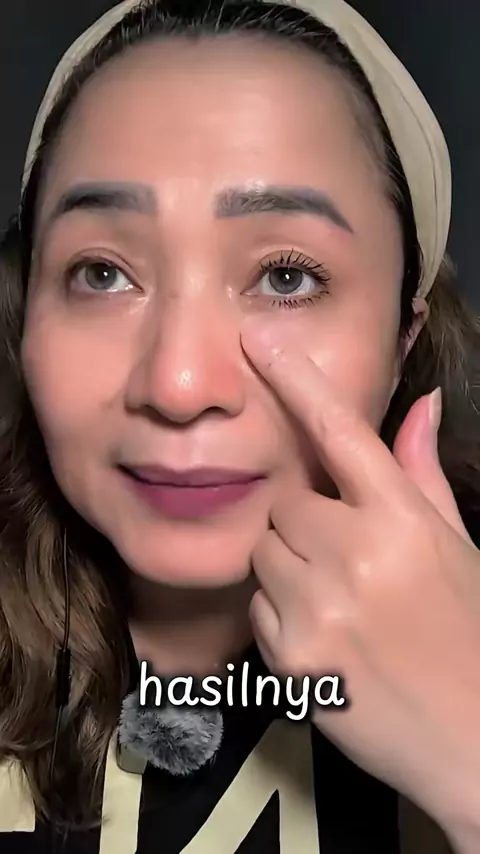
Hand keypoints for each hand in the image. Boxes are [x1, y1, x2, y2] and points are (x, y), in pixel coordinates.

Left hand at [241, 319, 479, 845]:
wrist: (474, 742)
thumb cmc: (470, 635)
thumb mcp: (457, 547)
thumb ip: (423, 474)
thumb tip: (422, 403)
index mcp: (405, 521)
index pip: (342, 433)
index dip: (298, 381)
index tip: (259, 340)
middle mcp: (358, 555)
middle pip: (285, 503)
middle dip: (304, 520)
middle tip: (340, 552)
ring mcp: (319, 607)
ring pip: (263, 551)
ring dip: (288, 564)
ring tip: (337, 596)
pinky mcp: (289, 656)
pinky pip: (257, 605)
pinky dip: (280, 611)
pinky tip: (325, 633)